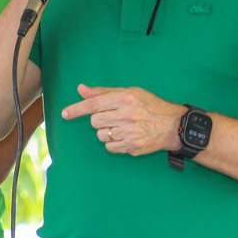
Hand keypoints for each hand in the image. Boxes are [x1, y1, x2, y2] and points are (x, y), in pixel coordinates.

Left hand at [60, 83, 182, 156]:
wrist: (173, 125)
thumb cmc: (150, 106)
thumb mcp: (130, 92)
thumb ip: (103, 92)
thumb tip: (81, 89)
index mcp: (124, 99)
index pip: (94, 104)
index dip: (77, 109)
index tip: (65, 114)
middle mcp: (126, 115)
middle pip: (95, 121)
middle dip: (99, 120)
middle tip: (112, 117)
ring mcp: (129, 133)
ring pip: (101, 136)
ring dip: (107, 132)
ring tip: (122, 127)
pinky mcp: (132, 147)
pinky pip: (110, 148)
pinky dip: (114, 143)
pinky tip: (125, 136)